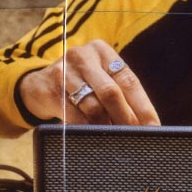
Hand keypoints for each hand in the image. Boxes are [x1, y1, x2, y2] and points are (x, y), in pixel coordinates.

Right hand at [18, 40, 159, 125]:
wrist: (38, 85)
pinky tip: (94, 137)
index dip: (143, 106)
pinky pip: (73, 117)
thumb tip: (146, 125)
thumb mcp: (99, 79)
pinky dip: (87, 130)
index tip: (153, 127)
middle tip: (135, 137)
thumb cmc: (79, 84)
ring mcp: (64, 72)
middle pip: (111, 92)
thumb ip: (120, 94)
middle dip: (126, 119)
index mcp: (102, 51)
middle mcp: (83, 57)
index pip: (129, 81)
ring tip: (116, 140)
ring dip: (107, 127)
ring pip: (92, 107)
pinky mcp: (50, 91)